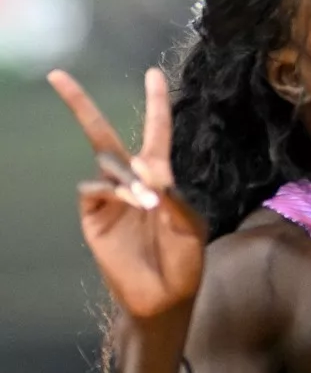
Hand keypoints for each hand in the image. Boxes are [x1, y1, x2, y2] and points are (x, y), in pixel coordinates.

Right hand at [49, 68, 204, 319]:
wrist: (163, 298)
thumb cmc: (184, 263)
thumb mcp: (189, 227)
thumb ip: (173, 194)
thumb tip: (147, 164)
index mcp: (161, 180)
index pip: (156, 134)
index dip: (155, 105)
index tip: (153, 74)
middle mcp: (131, 182)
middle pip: (104, 136)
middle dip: (81, 106)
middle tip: (59, 76)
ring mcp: (109, 198)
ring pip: (104, 163)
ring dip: (126, 176)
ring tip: (148, 202)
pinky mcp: (92, 216)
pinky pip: (92, 189)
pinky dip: (112, 190)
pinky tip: (131, 204)